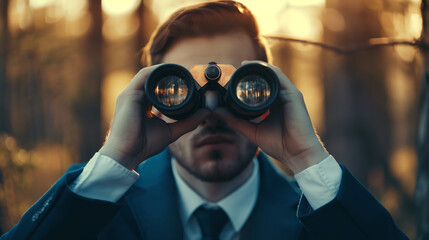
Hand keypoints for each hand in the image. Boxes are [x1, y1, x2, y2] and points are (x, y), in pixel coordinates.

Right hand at [99, 65, 209, 169]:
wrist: (128, 153)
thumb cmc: (144, 145)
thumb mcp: (171, 132)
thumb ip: (188, 122)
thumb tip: (206, 112)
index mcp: (143, 104)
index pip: (158, 88)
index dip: (172, 83)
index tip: (189, 82)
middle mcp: (136, 97)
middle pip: (154, 79)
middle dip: (170, 75)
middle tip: (188, 74)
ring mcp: (130, 95)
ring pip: (149, 75)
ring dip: (165, 70)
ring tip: (180, 70)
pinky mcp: (128, 95)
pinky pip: (143, 76)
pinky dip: (156, 71)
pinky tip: (168, 71)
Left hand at [214, 61, 328, 173]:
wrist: (297, 154)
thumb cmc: (280, 145)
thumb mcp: (252, 131)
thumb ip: (236, 121)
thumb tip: (218, 112)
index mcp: (274, 105)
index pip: (261, 88)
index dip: (248, 82)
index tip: (233, 79)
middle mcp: (282, 98)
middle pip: (267, 79)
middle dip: (252, 72)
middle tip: (236, 70)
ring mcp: (288, 95)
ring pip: (273, 74)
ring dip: (259, 67)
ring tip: (244, 65)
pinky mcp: (293, 95)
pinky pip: (280, 77)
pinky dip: (269, 70)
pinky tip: (258, 67)